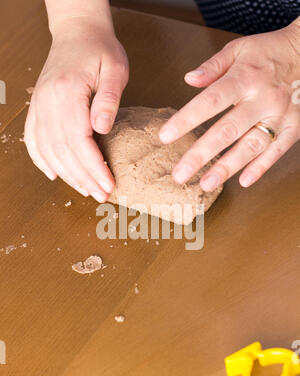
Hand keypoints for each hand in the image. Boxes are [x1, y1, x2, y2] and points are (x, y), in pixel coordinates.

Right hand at [24, 17, 128, 201]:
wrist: (77, 33)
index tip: (108, 184)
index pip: (79, 140)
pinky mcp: (37, 108)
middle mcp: (48, 102)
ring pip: (47, 150)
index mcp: (68, 92)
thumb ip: (109, 100)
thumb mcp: (115, 69)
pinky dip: (42, 161)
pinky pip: (33, 140)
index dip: (94, 166)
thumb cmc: (100, 50)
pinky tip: (54, 175)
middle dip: (83, 178)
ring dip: (66, 175)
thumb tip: (103, 130)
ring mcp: (39, 106)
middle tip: (101, 195)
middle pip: (62, 150)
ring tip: (85, 191)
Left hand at [159, 22, 299, 190]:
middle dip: (201, 154)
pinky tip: (244, 181)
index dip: (186, 119)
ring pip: (251, 146)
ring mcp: (280, 116)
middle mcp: (262, 99)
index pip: (210, 102)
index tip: (166, 136)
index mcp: (244, 78)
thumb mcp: (239, 49)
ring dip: (227, 167)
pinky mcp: (295, 127)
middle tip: (180, 174)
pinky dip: (261, 167)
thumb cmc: (270, 52)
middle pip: (226, 131)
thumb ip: (213, 65)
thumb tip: (188, 79)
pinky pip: (277, 151)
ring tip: (205, 183)